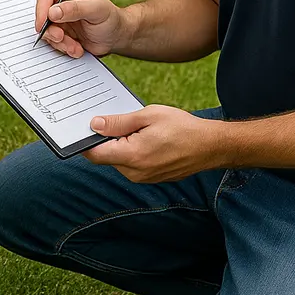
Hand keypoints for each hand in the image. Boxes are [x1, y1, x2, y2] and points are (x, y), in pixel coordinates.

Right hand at [34, 0, 126, 57]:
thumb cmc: (111, 18)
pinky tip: (78, 49)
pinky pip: (54, 43)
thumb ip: (75, 8)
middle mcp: (61, 3)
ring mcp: (60, 20)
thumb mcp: (97, 10)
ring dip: (60, 42)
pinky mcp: (61, 34)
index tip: (43, 23)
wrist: (117, 37)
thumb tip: (52, 11)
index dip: (41, 8)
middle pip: (42, 14)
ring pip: (47, 31)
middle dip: (51, 30)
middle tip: (61, 38)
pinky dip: (64, 48)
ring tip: (76, 46)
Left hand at [82, 105, 228, 182]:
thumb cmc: (182, 128)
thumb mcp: (148, 115)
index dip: (86, 140)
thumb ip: (118, 122)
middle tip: (118, 121)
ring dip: (121, 146)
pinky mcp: (151, 178)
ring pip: (119, 161)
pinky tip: (146, 139)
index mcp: (132, 156)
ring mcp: (143, 178)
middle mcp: (135, 173)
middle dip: (106, 140)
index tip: (84, 127)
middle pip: (106, 157)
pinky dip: (132, 152)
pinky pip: (132, 165)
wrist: (210, 146)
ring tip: (139, 129)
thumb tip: (95, 124)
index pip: (95, 154)